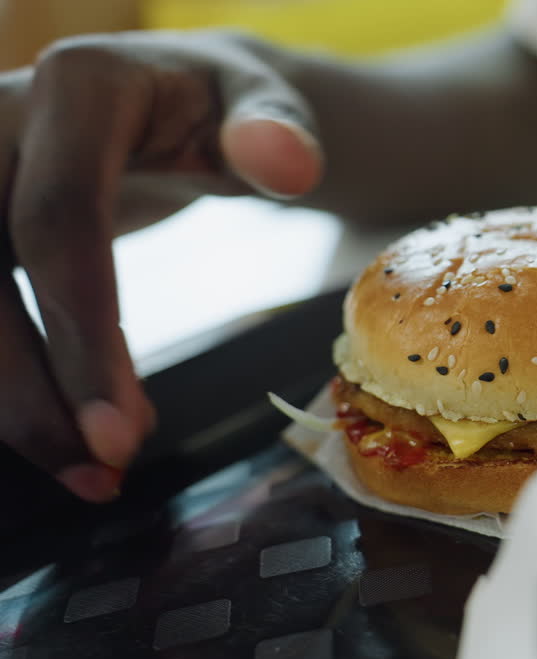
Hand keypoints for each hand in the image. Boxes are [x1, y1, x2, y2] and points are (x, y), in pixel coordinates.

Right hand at [0, 30, 323, 500]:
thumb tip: (287, 164)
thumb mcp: (264, 101)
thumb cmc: (227, 105)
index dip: (83, 333)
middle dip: (37, 391)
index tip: (126, 431)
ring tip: (94, 470)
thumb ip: (274, 128)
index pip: (60, 220)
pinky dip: (18, 381)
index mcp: (76, 89)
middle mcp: (0, 124)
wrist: (178, 94)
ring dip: (18, 401)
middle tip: (106, 471)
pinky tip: (69, 433)